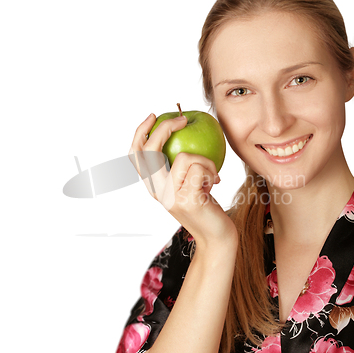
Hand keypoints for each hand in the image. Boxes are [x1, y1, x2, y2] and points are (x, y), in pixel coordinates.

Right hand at [128, 113, 237, 247]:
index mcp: (153, 186)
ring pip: (184, 156)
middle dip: (166, 128)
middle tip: (183, 121)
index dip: (140, 132)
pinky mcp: (187, 200)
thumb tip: (182, 130)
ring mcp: (170, 197)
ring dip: (205, 160)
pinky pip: (200, 168)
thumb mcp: (188, 183)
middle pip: (150, 150)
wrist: (217, 236)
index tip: (154, 116)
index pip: (136, 155)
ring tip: (211, 175)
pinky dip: (211, 170)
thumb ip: (180, 166)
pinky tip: (215, 183)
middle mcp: (156, 192)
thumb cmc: (206, 205)